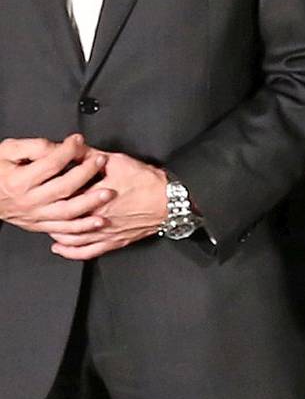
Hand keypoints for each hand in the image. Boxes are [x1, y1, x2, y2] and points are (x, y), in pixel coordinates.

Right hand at [0, 135, 109, 234]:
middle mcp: (29, 200)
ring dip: (91, 203)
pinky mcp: (41, 225)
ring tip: (108, 192)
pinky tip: (98, 221)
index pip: (51, 164)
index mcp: (20, 181)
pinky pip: (64, 229)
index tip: (79, 140)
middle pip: (64, 187)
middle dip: (86, 173)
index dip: (68, 150)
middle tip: (100, 160)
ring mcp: (36, 215)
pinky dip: (83, 227)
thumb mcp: (8, 151)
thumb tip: (59, 146)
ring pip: (68, 212)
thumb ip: (34, 147)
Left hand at [47, 152, 168, 260]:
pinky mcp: (113, 242)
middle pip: (64, 218)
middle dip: (50, 212)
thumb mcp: (117, 161)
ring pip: (71, 236)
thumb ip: (91, 155)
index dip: (51, 191)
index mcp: (94, 196)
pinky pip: (87, 251)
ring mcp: (104, 232)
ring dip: (56, 231)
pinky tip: (60, 247)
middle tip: (39, 205)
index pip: (64, 195)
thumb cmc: (148, 182)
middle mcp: (96, 217)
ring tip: (46, 224)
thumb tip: (72, 147)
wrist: (170, 201)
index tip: (42, 185)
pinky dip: (71, 251)